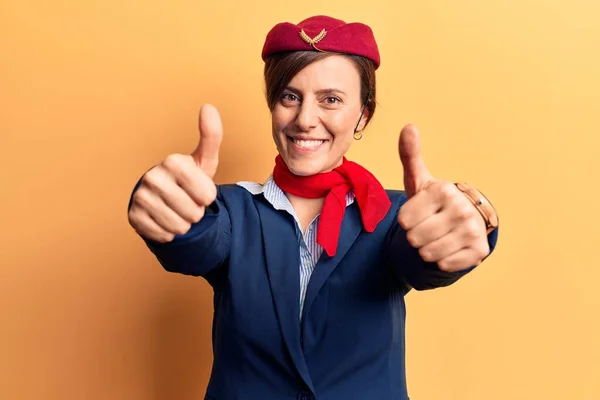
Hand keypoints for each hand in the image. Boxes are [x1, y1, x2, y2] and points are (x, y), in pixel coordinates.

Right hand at [128, 104, 222, 242]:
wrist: (164, 199)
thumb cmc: (189, 180)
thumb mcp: (204, 160)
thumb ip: (211, 136)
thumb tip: (208, 106)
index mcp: (173, 161)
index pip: (207, 195)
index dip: (208, 198)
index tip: (200, 190)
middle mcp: (153, 176)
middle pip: (193, 212)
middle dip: (195, 213)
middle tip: (187, 202)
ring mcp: (140, 196)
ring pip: (178, 226)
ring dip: (183, 225)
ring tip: (177, 211)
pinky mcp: (133, 216)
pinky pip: (162, 235)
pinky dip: (168, 233)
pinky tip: (165, 220)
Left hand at [397, 124, 489, 271]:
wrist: (466, 221)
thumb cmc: (435, 202)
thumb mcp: (420, 180)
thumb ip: (410, 156)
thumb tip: (409, 126)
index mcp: (443, 190)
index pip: (404, 220)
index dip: (407, 220)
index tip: (420, 213)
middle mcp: (461, 209)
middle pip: (414, 238)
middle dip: (416, 236)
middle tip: (429, 226)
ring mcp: (473, 230)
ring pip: (428, 253)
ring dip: (427, 250)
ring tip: (437, 237)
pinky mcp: (479, 251)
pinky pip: (444, 265)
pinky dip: (442, 261)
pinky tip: (449, 248)